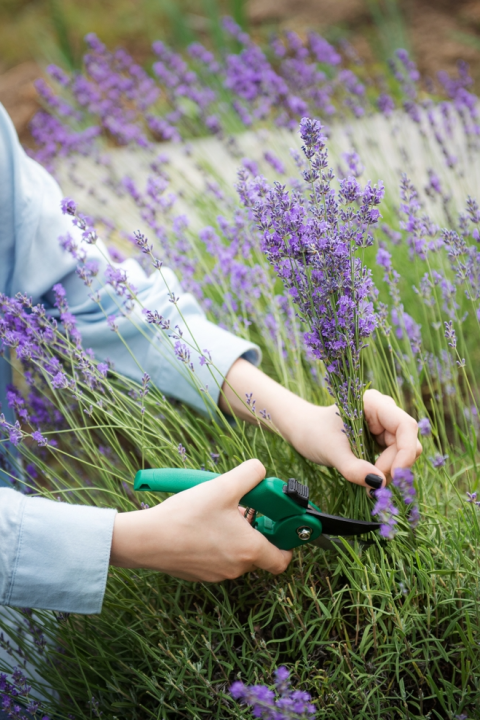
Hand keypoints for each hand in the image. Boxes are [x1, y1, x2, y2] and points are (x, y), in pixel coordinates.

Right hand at [110, 459, 291, 580]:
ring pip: (237, 553)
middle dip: (256, 530)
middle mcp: (236, 567)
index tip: (280, 525)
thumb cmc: (187, 516)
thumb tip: (260, 470)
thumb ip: (250, 474)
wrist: (147, 540)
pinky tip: (202, 523)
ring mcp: (216, 573)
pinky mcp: (199, 573)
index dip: (286, 542)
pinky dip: (217, 542)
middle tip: (246, 508)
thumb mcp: (223, 486)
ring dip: (235, 534)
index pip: (283, 559)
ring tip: (220, 511)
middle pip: (259, 552)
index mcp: (249, 549)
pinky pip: (218, 558)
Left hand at [220, 360, 421, 494]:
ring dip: (389, 471)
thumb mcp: (332, 451)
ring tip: (367, 483)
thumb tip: (378, 484)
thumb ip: (354, 468)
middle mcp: (384, 411)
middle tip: (373, 485)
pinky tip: (369, 479)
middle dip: (394, 466)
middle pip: (406, 442)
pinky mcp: (382, 439)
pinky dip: (384, 471)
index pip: (405, 426)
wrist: (303, 431)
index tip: (393, 475)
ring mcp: (384, 425)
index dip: (405, 452)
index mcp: (374, 403)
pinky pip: (393, 457)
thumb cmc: (314, 433)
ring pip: (402, 452)